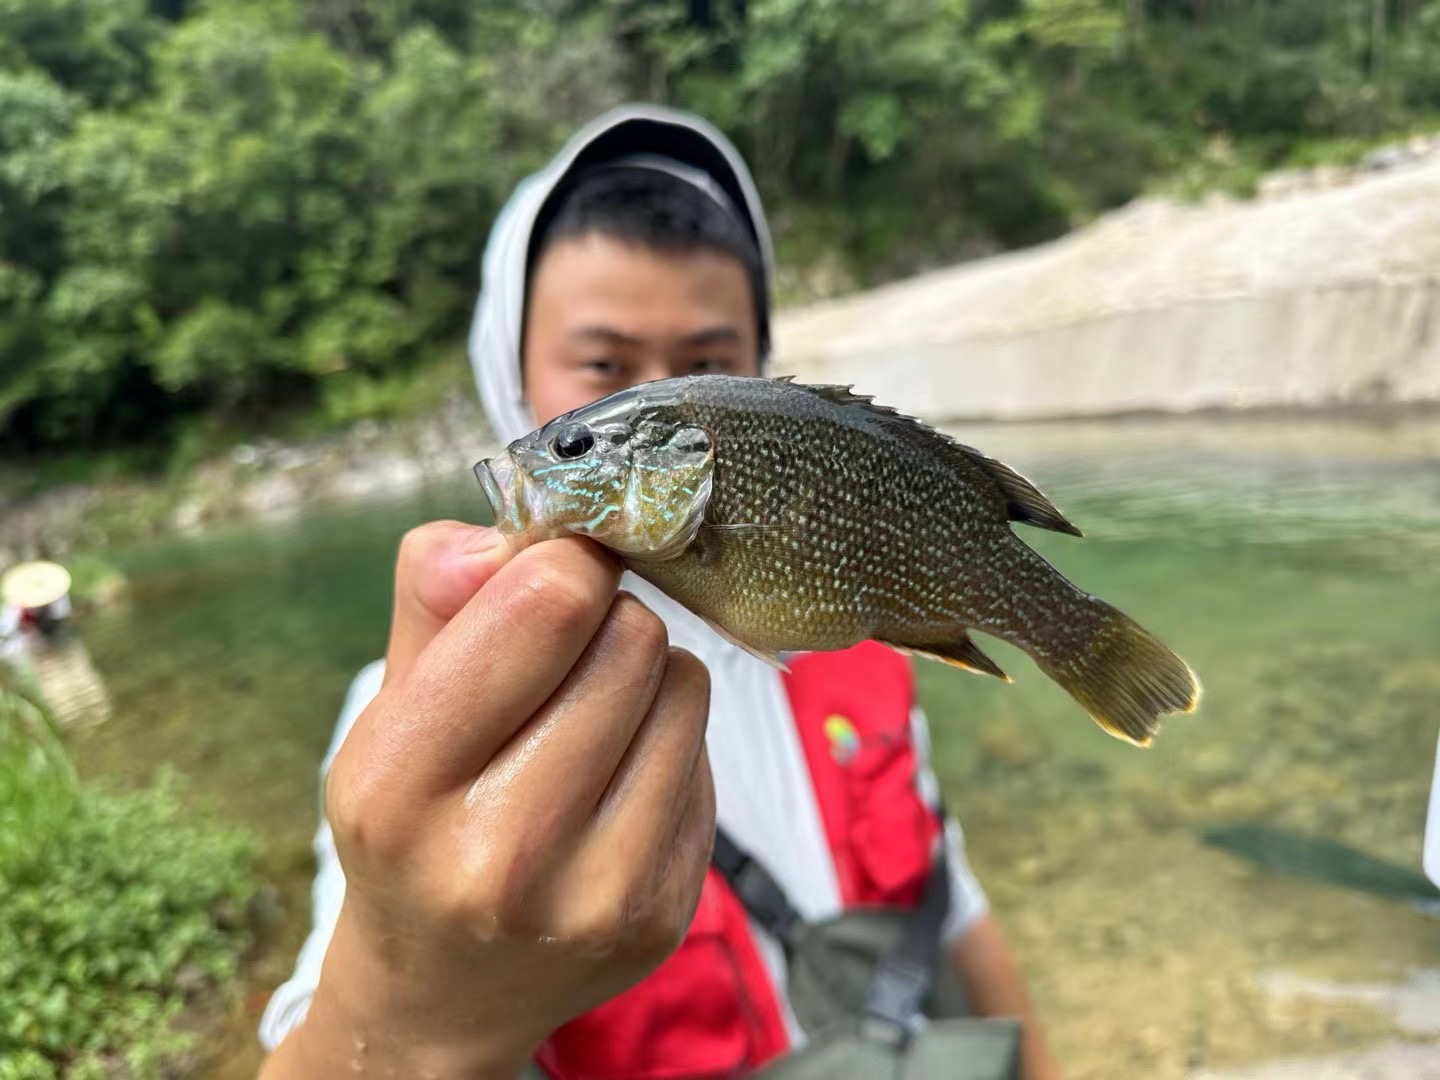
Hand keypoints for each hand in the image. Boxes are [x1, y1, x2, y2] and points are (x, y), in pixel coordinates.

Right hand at [263, 522, 715, 1077]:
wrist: (442, 990)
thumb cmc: (414, 820)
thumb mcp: (389, 701)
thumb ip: (435, 594)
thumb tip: (506, 532)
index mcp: (401, 784)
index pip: (548, 605)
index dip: (564, 563)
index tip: (551, 574)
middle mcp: (501, 855)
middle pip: (631, 638)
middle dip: (603, 621)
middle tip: (563, 659)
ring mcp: (597, 894)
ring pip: (684, 685)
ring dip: (645, 677)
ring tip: (587, 721)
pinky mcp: (664, 910)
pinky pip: (705, 751)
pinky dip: (667, 739)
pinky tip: (613, 778)